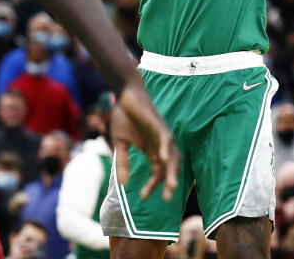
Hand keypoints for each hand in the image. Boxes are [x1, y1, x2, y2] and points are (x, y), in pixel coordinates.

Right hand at [111, 82, 180, 199]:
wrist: (125, 95)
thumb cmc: (124, 117)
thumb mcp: (120, 144)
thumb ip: (122, 162)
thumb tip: (123, 184)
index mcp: (152, 150)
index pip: (158, 172)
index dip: (153, 185)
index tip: (143, 196)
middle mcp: (160, 145)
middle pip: (170, 167)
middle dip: (170, 182)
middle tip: (168, 198)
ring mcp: (161, 135)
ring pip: (173, 155)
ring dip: (173, 170)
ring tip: (171, 185)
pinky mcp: (159, 125)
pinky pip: (167, 139)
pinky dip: (166, 149)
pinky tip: (163, 160)